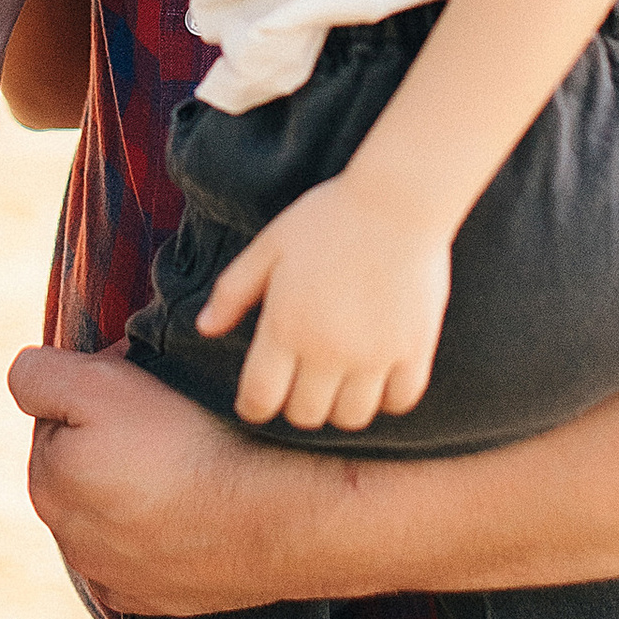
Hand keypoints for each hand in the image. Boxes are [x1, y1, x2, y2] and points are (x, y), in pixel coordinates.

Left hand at [8, 343, 295, 616]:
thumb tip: (32, 378)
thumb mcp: (101, 382)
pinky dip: (152, 534)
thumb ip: (38, 375)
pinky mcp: (146, 599)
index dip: (94, 392)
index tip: (136, 394)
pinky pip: (137, 554)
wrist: (272, 517)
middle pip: (78, 464)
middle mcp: (66, 534)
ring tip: (182, 471)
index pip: (54, 415)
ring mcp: (107, 573)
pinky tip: (186, 513)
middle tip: (164, 429)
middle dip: (106, 443)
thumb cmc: (192, 445)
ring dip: (129, 490)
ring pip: (107, 510)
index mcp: (48, 477)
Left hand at [197, 175, 452, 431]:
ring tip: (340, 380)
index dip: (253, 408)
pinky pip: (400, 402)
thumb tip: (204, 328)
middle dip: (296, 404)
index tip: (257, 402)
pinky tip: (379, 373)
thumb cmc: (327, 218)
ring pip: (352, 418)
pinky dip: (387, 397)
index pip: (260, 399)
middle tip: (301, 381)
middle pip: (305, 415)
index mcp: (285, 326)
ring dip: (341, 406)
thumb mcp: (269, 247)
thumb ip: (233, 291)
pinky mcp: (415, 350)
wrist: (397, 201)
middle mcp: (328, 350)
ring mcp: (374, 355)